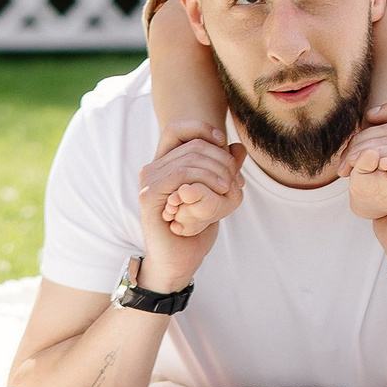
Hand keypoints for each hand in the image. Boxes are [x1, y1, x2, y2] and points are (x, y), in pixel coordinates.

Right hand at [155, 118, 237, 237]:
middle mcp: (153, 168)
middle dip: (222, 159)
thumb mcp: (218, 193)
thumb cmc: (196, 227)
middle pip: (193, 145)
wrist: (181, 258)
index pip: (176, 129)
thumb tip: (238, 147)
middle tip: (236, 181)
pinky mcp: (149, 194)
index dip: (200, 128)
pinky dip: (205, 180)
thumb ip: (226, 170)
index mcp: (165, 164)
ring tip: (230, 190)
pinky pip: (181, 174)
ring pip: (190, 159)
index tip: (223, 142)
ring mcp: (148, 180)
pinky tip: (220, 192)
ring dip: (218, 172)